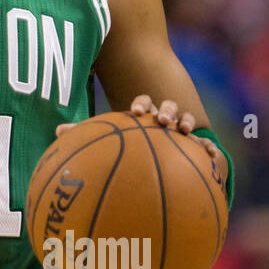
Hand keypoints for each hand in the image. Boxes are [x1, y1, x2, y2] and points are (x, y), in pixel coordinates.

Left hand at [55, 94, 227, 186]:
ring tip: (183, 130)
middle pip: (167, 108)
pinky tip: (212, 158)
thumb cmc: (127, 151)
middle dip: (166, 111)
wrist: (157, 165)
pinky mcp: (198, 148)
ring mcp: (182, 133)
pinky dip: (210, 150)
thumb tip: (56, 132)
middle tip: (162, 120)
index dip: (141, 104)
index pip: (142, 104)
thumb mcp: (107, 143)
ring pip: (187, 122)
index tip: (137, 112)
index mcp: (142, 117)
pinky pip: (206, 147)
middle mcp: (163, 121)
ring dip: (185, 122)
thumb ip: (85, 136)